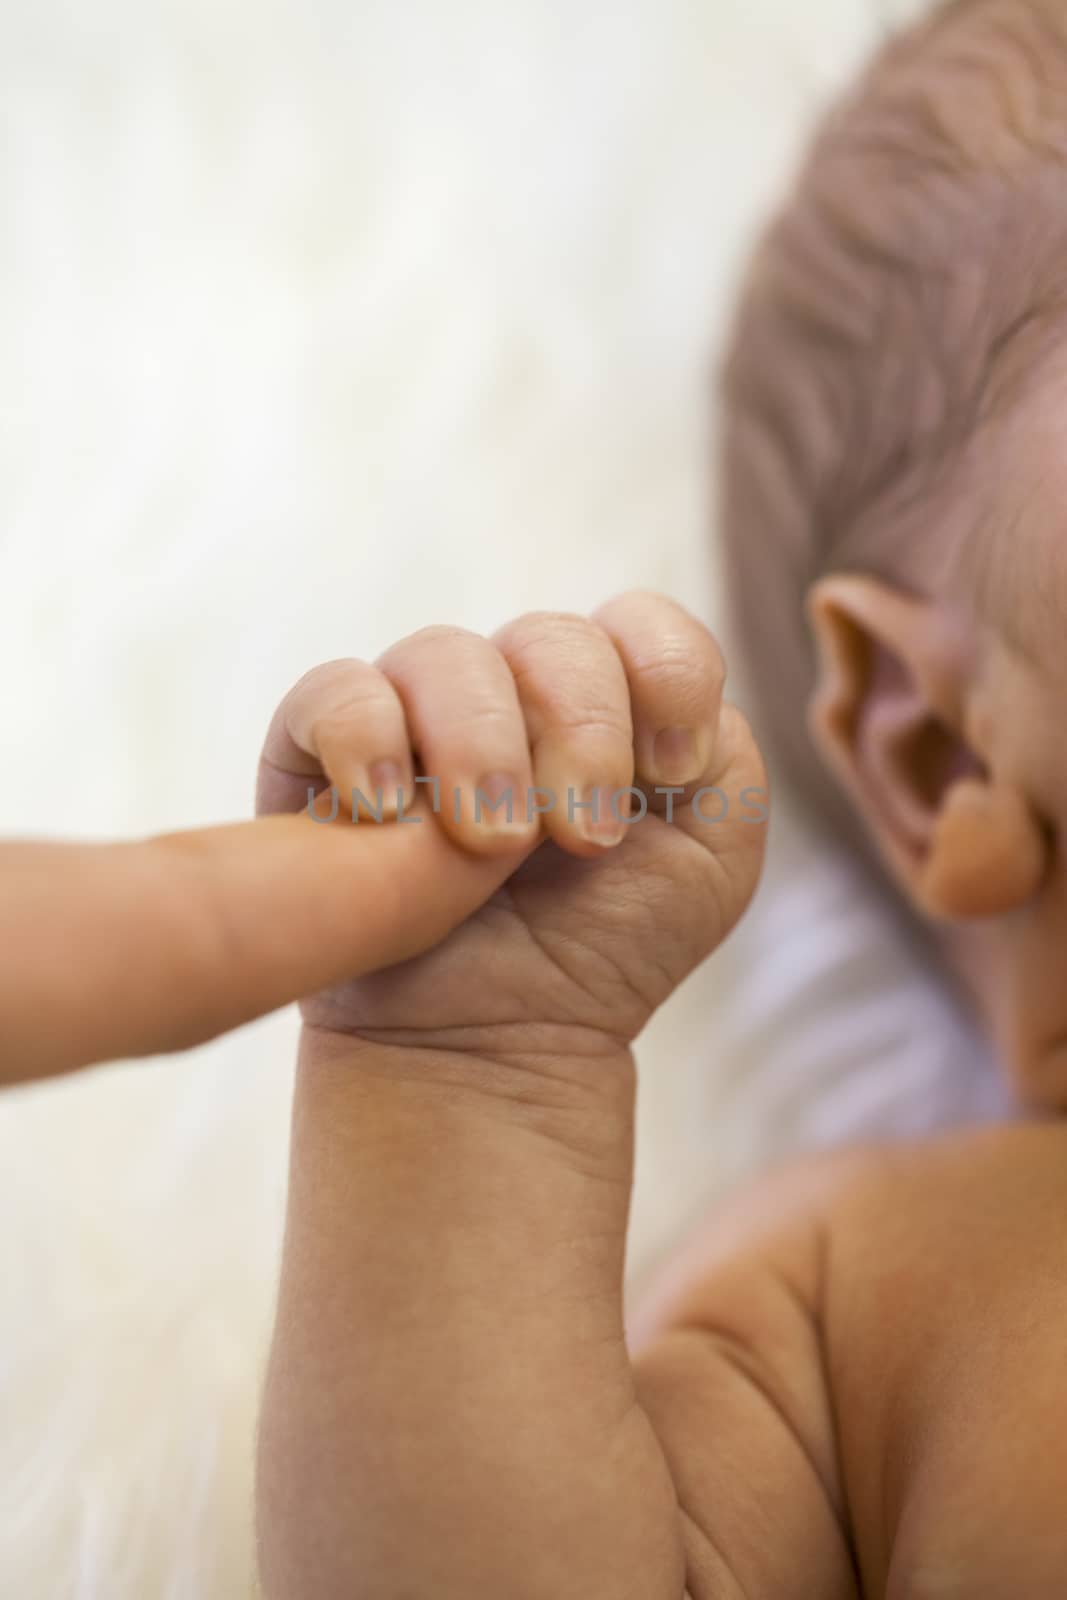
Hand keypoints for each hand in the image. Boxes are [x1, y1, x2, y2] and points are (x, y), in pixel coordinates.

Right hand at [257, 592, 767, 1052]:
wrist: (502, 1043)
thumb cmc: (606, 947)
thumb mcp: (713, 860)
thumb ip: (725, 758)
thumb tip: (658, 694)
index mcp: (609, 700)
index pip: (641, 625)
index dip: (668, 676)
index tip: (672, 773)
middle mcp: (512, 691)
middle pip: (551, 637)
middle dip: (583, 731)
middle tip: (585, 838)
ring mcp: (415, 714)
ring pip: (444, 655)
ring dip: (482, 744)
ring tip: (494, 844)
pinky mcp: (321, 752)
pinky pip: (332, 694)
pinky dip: (364, 735)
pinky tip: (389, 810)